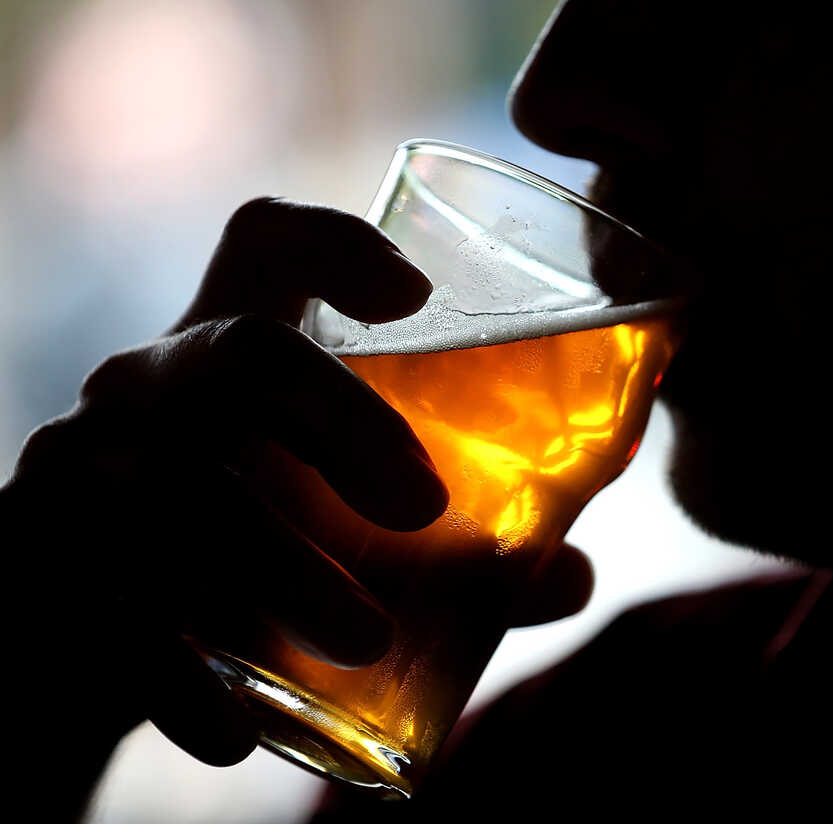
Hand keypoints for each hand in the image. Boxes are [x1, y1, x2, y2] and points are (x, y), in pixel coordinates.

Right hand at [1, 199, 592, 805]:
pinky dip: (178, 678)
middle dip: (343, 422)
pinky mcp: (43, 562)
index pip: (267, 243)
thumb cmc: (242, 549)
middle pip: (245, 355)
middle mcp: (151, 386)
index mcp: (228, 351)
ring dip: (280, 571)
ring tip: (368, 640)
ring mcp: (84, 466)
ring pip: (175, 492)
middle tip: (428, 511)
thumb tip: (571, 576)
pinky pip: (106, 609)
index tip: (419, 295)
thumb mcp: (332, 524)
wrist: (89, 625)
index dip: (339, 246)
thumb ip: (457, 553)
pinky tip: (236, 734)